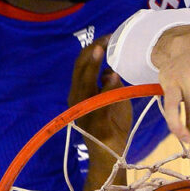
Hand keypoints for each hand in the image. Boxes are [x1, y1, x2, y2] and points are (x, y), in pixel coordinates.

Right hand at [69, 38, 130, 152]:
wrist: (111, 154)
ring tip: (100, 49)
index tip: (107, 36)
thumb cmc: (112, 125)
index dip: (92, 48)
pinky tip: (112, 75)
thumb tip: (109, 69)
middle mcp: (77, 99)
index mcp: (80, 92)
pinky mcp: (95, 123)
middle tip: (106, 37)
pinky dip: (106, 88)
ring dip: (92, 65)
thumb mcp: (112, 99)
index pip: (81, 65)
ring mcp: (84, 111)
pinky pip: (99, 103)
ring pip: (84, 83)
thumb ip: (109, 83)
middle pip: (79, 69)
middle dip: (92, 51)